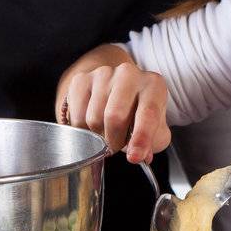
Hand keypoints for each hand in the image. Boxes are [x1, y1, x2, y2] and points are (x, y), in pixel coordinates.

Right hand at [58, 46, 171, 163]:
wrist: (116, 92)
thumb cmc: (138, 113)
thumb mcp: (154, 129)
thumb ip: (151, 143)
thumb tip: (140, 155)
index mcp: (153, 84)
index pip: (148, 113)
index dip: (141, 138)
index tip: (134, 157)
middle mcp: (129, 73)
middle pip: (114, 116)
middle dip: (114, 141)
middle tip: (116, 145)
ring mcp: (103, 74)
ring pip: (93, 118)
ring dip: (98, 136)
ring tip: (105, 132)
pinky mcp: (81, 79)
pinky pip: (76, 116)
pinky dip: (82, 130)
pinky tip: (91, 125)